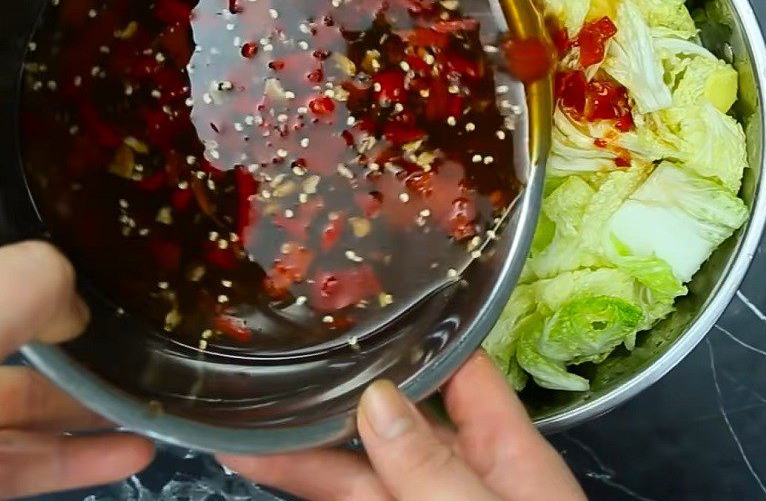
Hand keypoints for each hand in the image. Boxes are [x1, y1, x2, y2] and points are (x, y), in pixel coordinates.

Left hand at [0, 240, 153, 498]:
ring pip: (33, 412)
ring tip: (160, 402)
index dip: (66, 281)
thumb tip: (78, 311)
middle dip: (92, 347)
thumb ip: (40, 284)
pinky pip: (28, 465)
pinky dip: (83, 460)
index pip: (23, 285)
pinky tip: (135, 452)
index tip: (122, 279)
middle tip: (152, 347)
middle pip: (31, 347)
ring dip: (97, 408)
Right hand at [220, 350, 585, 500]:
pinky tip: (266, 464)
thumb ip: (435, 470)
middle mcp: (463, 468)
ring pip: (360, 462)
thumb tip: (378, 398)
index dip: (413, 328)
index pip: (459, 366)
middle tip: (276, 355)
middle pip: (395, 412)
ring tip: (244, 409)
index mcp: (507, 448)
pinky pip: (351, 500)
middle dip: (338, 384)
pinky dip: (308, 482)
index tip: (353, 299)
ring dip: (304, 438)